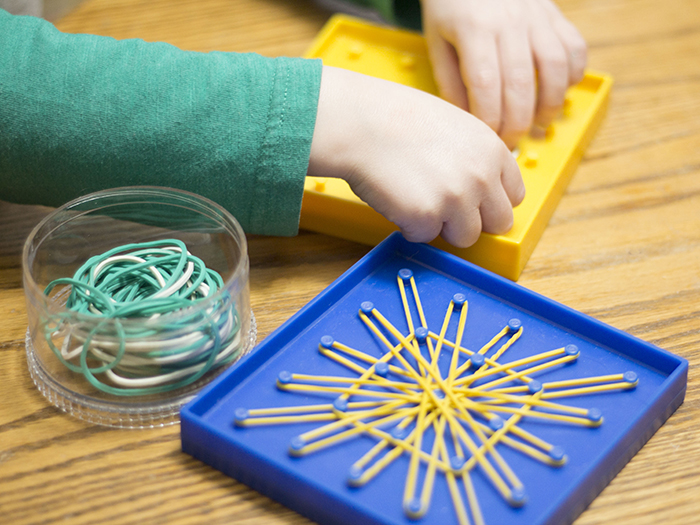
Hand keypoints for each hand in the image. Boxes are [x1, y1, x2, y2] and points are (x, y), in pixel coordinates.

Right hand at [308, 66, 524, 247]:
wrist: (360, 122)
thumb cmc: (397, 119)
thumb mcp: (456, 126)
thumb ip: (476, 157)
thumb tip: (482, 187)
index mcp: (493, 151)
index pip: (513, 196)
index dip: (489, 201)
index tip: (471, 200)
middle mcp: (482, 177)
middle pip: (498, 224)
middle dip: (472, 220)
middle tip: (444, 207)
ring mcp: (456, 199)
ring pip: (465, 237)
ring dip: (441, 225)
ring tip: (416, 198)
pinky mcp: (426, 217)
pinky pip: (425, 237)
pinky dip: (409, 225)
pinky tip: (397, 198)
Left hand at [420, 0, 586, 147]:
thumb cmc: (450, 6)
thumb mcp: (437, 41)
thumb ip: (451, 82)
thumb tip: (468, 123)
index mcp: (474, 29)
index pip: (486, 86)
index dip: (490, 119)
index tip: (488, 140)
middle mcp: (510, 22)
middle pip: (521, 84)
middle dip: (517, 123)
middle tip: (511, 142)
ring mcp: (537, 16)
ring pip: (555, 68)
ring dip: (550, 104)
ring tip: (539, 124)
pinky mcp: (555, 14)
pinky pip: (575, 48)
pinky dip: (574, 75)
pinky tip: (560, 91)